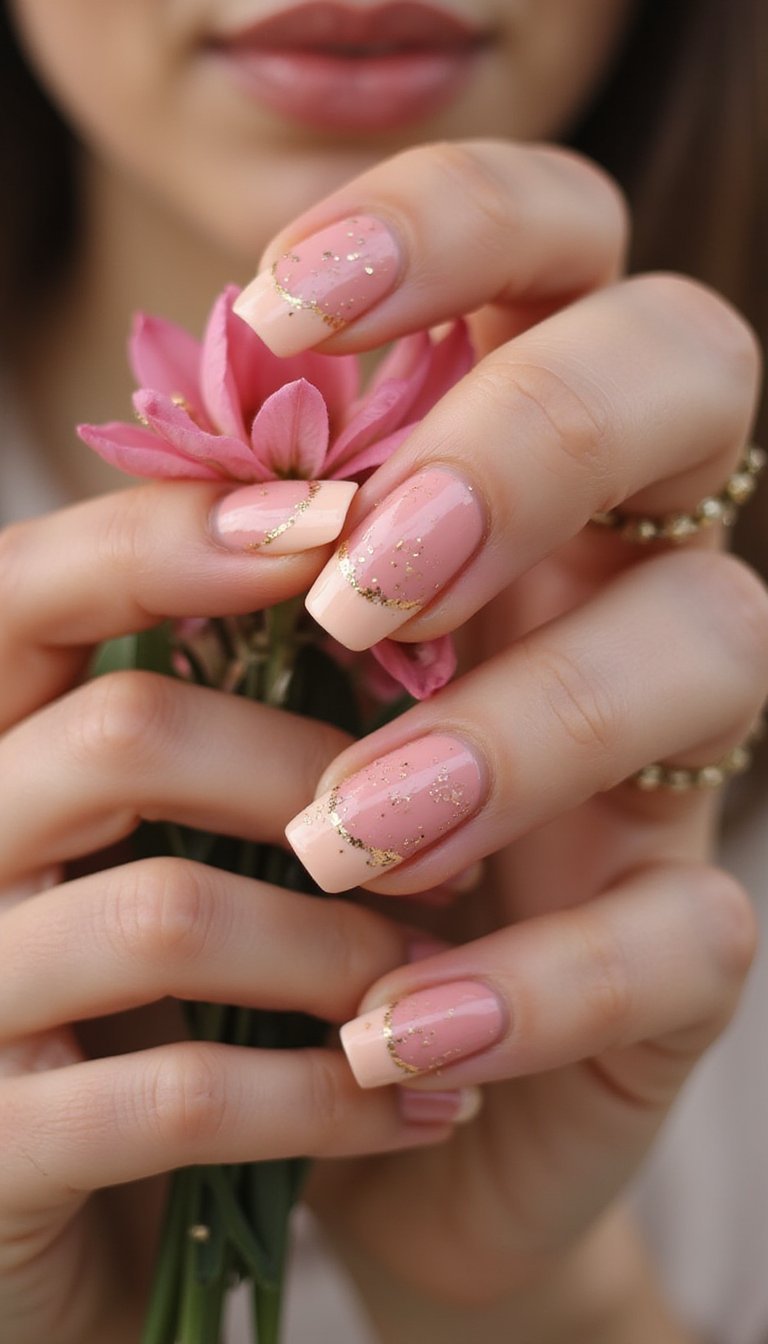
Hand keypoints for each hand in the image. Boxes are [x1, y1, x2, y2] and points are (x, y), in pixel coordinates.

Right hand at [0, 487, 470, 1343]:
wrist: (106, 1229)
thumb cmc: (149, 998)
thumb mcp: (161, 837)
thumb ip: (209, 709)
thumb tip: (359, 550)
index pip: (27, 588)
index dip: (171, 536)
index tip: (336, 523)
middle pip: (120, 737)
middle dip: (309, 773)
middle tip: (437, 827)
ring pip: (165, 914)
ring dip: (339, 943)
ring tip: (426, 973)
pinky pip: (179, 1100)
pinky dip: (325, 1095)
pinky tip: (413, 1103)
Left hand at [233, 141, 767, 1334]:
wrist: (300, 1072)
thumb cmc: (232, 838)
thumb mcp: (198, 672)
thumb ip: (211, 558)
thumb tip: (212, 456)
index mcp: (491, 465)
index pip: (551, 240)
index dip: (453, 219)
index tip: (286, 310)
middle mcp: (610, 563)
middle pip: (689, 366)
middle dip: (536, 439)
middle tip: (364, 587)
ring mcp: (674, 744)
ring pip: (717, 640)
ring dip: (526, 727)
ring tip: (343, 839)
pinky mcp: (686, 933)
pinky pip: (693, 928)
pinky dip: (541, 980)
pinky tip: (392, 1033)